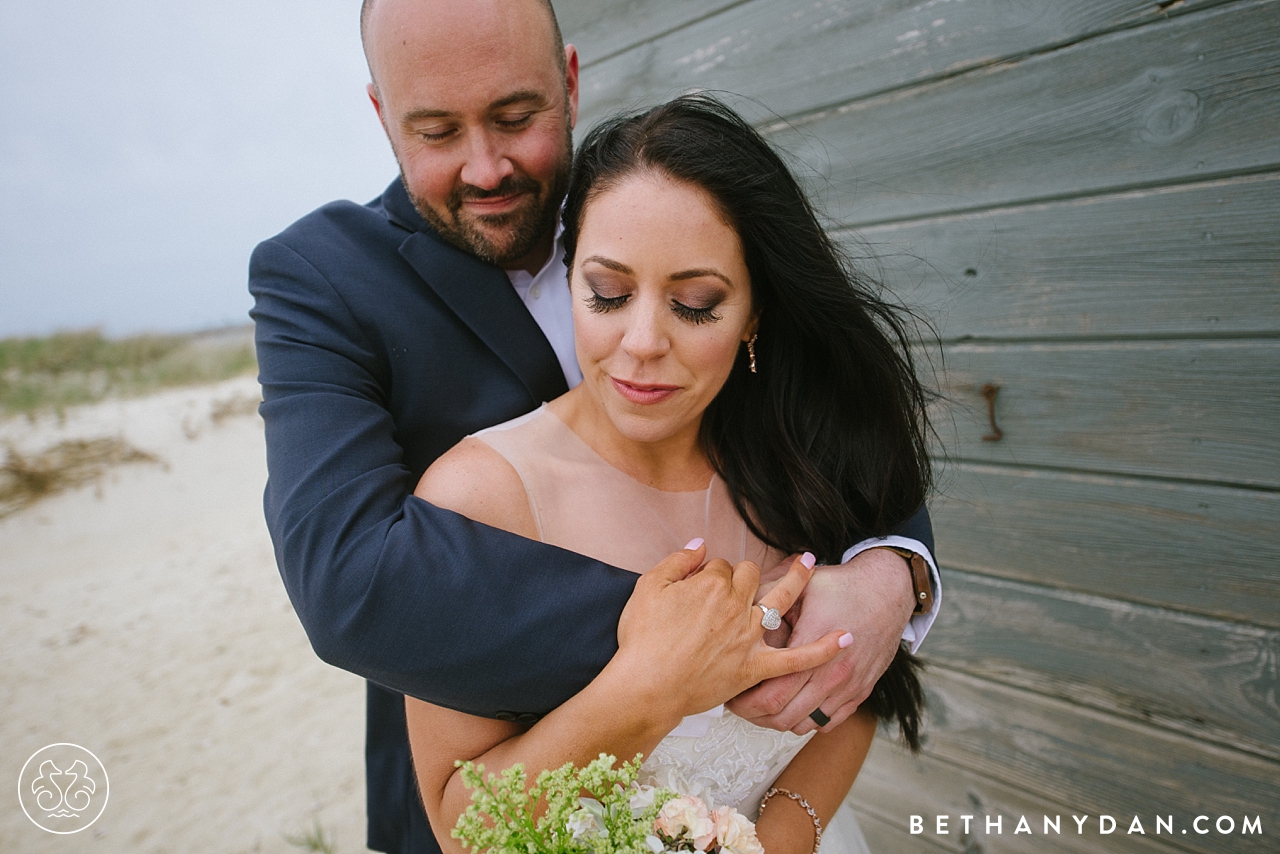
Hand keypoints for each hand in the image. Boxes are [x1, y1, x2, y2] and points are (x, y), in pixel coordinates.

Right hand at [614, 546, 851, 724]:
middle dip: (747, 574)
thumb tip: (699, 545)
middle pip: (749, 577)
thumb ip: (677, 561)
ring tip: (810, 564)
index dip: (710, 572)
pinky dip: (823, 649)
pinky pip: (797, 659)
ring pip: (781, 600)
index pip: (719, 566)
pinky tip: (845, 639)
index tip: (701, 582)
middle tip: (741, 581)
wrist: (646, 685)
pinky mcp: (755, 667)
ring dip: (799, 580)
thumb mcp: (648, 588)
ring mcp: (749, 636)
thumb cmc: (642, 639)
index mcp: (710, 584)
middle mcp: (735, 604)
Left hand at [726, 548, 913, 734]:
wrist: (887, 592)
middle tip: (740, 705)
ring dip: (778, 721)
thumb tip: (736, 606)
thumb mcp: (802, 586)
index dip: (745, 702)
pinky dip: (806, 721)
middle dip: (754, 715)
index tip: (731, 694)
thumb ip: (768, 598)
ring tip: (761, 707)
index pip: (771, 694)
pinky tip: (792, 705)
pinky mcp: (859, 693)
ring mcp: (847, 686)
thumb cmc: (842, 587)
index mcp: (811, 645)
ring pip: (803, 725)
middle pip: (782, 716)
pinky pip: (826, 723)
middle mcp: (832, 672)